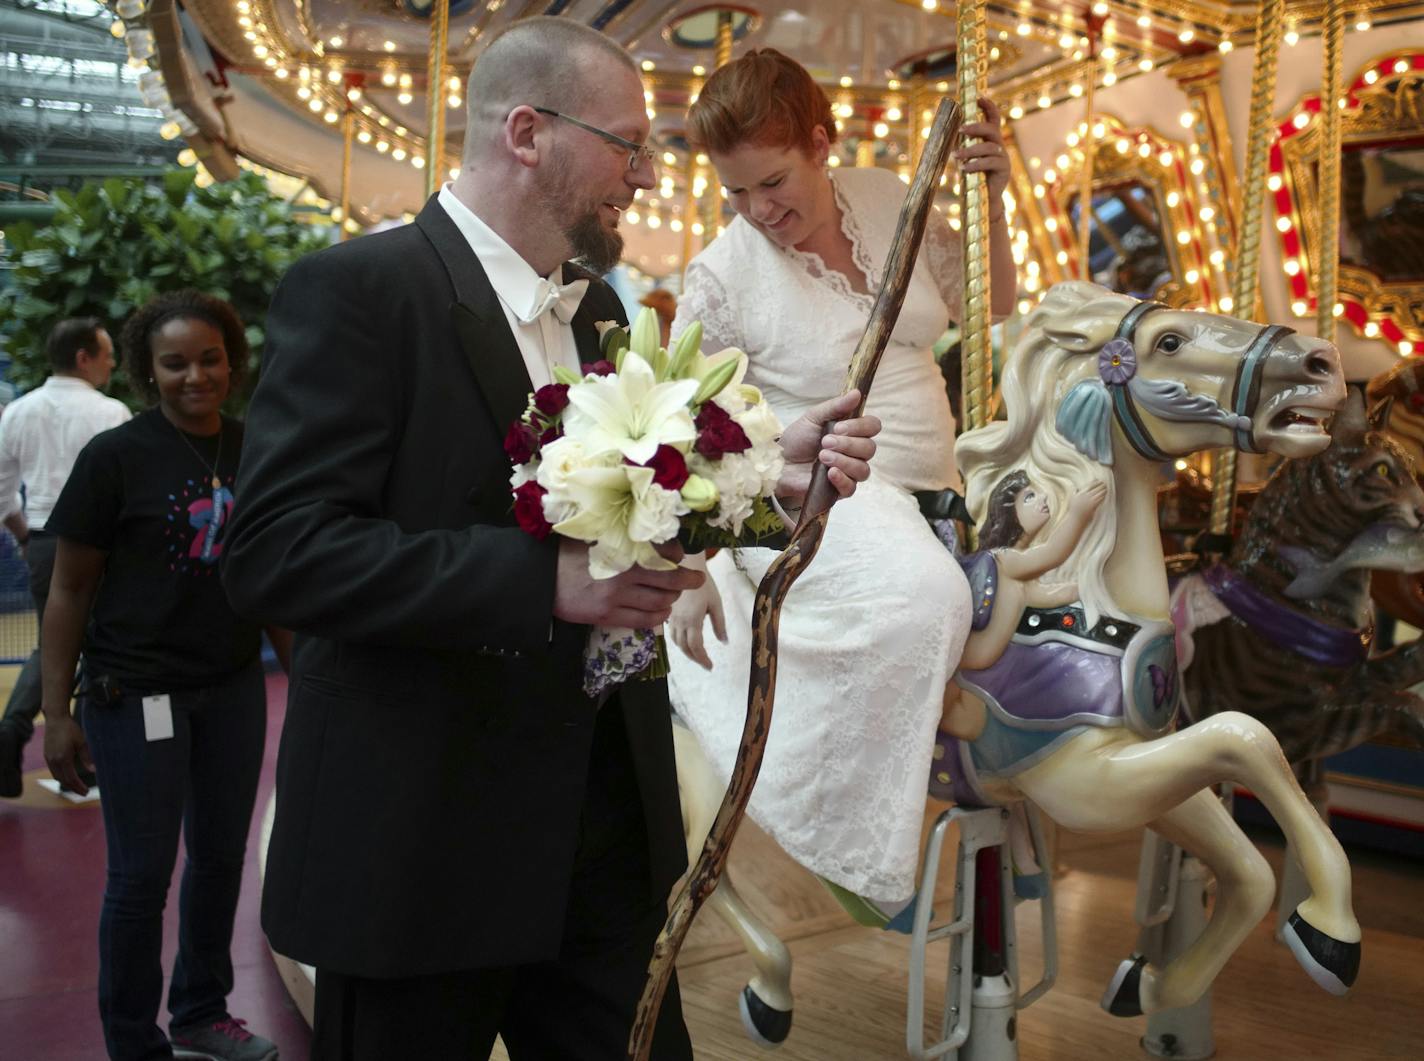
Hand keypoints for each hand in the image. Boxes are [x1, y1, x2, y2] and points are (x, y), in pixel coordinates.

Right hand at [44, 713, 92, 796]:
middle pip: (63, 780)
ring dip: (67, 783)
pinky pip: (54, 771)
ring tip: (77, 786)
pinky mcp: (47, 756)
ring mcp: (48, 759)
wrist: (55, 719)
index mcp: (63, 759)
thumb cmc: (70, 729)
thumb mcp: (82, 742)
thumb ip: (87, 758)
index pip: (71, 778)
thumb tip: (93, 771)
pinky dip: (61, 776)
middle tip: (84, 793)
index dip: (79, 787)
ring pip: (57, 777)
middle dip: (73, 788)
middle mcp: (54, 761)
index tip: (87, 792)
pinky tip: (68, 776)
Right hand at [553, 540, 704, 628]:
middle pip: (668, 579)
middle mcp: (623, 573)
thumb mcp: (593, 536)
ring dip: (672, 599)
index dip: (677, 556)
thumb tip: (647, 534)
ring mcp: (616, 597)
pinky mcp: (607, 616)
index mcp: (621, 549)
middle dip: (687, 580)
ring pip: (659, 601)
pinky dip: (657, 617)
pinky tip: (661, 612)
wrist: (539, 579)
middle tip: (697, 579)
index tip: (681, 556)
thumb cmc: (565, 554)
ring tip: (674, 596)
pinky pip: (643, 620)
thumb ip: (620, 537)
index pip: (663, 553)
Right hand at [668, 568, 725, 669]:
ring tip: (697, 655)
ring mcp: (672, 618)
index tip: (710, 667)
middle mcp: (679, 622)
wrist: (686, 568)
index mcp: (692, 620)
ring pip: (676, 642)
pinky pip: (671, 634)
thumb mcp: (716, 604)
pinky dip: (678, 642)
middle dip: (695, 658)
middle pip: (684, 648)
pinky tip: (685, 642)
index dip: (702, 659)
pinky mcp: (669, 614)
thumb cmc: (704, 585)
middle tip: (705, 664)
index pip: (696, 647)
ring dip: (686, 652)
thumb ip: (720, 624)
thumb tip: (725, 642)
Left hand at [776, 389, 880, 501]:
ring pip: (863, 469)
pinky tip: (829, 473)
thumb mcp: (813, 417)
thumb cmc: (797, 439)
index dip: (860, 427)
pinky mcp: (839, 490)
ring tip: (822, 456)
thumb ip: (835, 406)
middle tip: (825, 441)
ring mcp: (849, 472)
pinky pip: (851, 488)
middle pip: (870, 448)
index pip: (873, 427)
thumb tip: (857, 393)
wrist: (778, 462)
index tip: (838, 427)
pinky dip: (842, 479)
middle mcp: (855, 452)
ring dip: (843, 461)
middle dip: (848, 444)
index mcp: (852, 432)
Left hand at [955, 96, 1010, 215]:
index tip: (979, 98)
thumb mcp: (965, 157)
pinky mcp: (1004, 169)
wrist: (984, 199)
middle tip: (961, 129)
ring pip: (988, 147)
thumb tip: (947, 130)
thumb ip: (961, 145)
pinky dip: (975, 164)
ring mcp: (1003, 157)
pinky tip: (964, 168)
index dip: (988, 107)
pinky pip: (990, 163)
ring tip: (956, 157)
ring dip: (970, 151)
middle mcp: (999, 145)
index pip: (993, 118)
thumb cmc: (973, 176)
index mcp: (991, 139)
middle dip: (976, 127)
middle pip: (991, 129)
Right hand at [1069, 481, 1108, 516]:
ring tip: (1106, 489)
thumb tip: (1077, 488)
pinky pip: (1099, 500)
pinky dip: (1103, 497)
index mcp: (1079, 494)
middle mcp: (1084, 497)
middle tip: (1105, 484)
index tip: (1098, 480)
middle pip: (1095, 489)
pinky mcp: (1093, 506)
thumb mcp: (1072, 500)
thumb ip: (1075, 493)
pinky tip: (1104, 496)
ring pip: (1098, 494)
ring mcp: (1088, 502)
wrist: (1075, 520)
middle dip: (1101, 486)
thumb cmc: (1074, 510)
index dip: (1095, 482)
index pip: (1089, 485)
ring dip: (1103, 491)